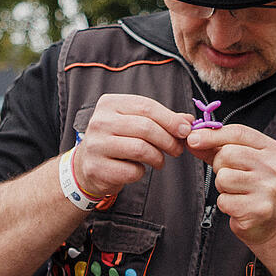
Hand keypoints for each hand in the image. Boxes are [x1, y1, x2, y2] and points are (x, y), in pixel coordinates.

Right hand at [71, 94, 192, 199]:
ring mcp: (96, 145)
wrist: (87, 165)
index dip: (170, 119)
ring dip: (158, 157)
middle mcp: (99, 121)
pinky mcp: (96, 168)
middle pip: (145, 128)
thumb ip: (161, 120)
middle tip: (177, 149)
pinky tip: (139, 169)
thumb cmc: (116, 140)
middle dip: (168, 140)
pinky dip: (141, 172)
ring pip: (140, 149)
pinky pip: (132, 170)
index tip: (185, 130)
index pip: (146, 106)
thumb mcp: (135, 123)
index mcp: (110, 104)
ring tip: (160, 160)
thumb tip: (188, 120)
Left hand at [186, 126, 275, 246]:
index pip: (238, 132)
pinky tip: (237, 205)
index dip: (212, 134)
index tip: (193, 138)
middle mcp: (272, 167)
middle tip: (228, 175)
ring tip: (235, 191)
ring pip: (224, 177)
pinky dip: (225, 204)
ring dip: (222, 186)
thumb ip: (216, 149)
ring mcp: (267, 189)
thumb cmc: (252, 187)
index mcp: (270, 149)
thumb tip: (192, 139)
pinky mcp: (258, 210)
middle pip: (228, 154)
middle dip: (219, 165)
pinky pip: (224, 201)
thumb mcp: (240, 162)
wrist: (271, 221)